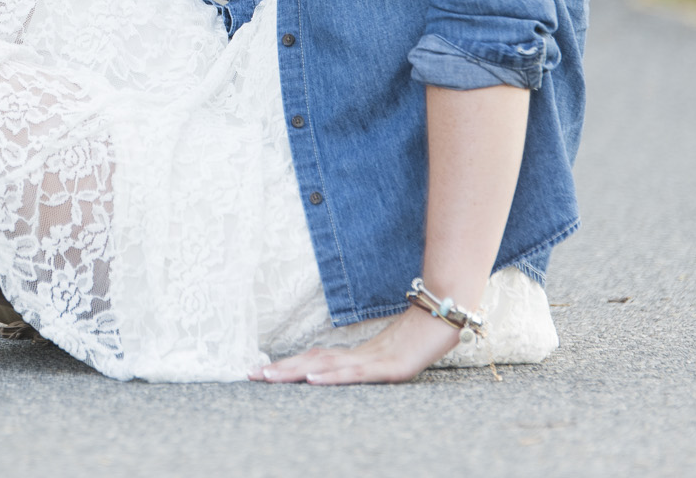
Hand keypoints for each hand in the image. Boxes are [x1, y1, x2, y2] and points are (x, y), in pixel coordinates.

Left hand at [248, 308, 460, 385]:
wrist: (445, 316)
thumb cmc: (418, 337)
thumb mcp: (388, 355)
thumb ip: (366, 361)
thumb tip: (340, 367)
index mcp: (355, 355)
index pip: (314, 360)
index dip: (288, 365)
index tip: (261, 370)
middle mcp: (358, 356)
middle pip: (312, 362)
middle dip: (281, 369)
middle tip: (251, 373)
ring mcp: (372, 360)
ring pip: (327, 367)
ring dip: (296, 371)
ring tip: (270, 376)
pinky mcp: (388, 367)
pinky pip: (355, 373)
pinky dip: (332, 376)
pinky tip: (313, 379)